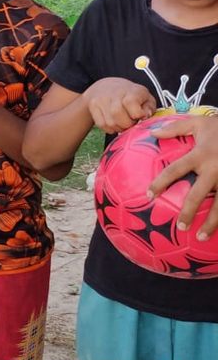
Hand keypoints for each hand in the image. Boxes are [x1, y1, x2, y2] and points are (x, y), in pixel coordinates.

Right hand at [82, 78, 155, 133]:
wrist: (105, 87)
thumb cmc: (130, 95)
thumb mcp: (145, 98)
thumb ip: (149, 108)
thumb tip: (144, 116)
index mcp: (130, 90)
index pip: (131, 103)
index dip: (137, 114)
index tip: (139, 115)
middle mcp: (114, 93)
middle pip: (119, 116)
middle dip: (127, 124)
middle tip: (131, 121)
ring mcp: (101, 99)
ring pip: (110, 123)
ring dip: (119, 127)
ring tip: (123, 122)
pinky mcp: (93, 106)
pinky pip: (102, 125)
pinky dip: (110, 128)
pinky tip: (114, 122)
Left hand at [147, 116, 217, 240]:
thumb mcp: (198, 122)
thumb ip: (175, 128)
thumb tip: (152, 133)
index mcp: (201, 154)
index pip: (175, 170)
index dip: (161, 183)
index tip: (149, 195)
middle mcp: (215, 168)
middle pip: (198, 195)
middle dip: (188, 212)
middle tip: (180, 227)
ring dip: (212, 223)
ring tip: (201, 236)